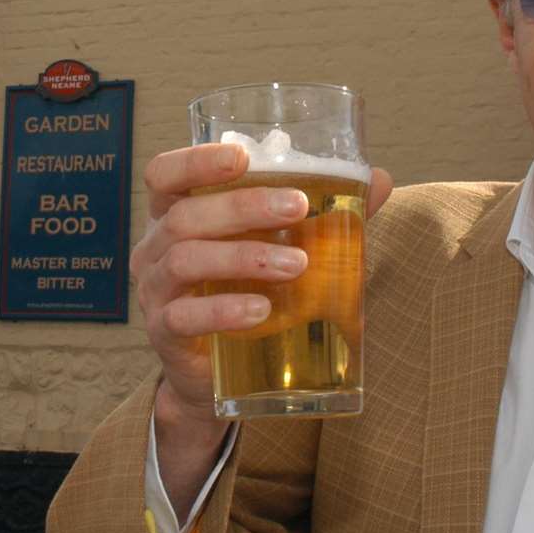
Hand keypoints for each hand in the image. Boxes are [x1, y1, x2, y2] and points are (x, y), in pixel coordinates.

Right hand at [133, 143, 392, 429]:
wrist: (218, 375)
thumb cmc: (245, 290)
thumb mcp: (278, 246)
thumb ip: (323, 213)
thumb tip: (378, 180)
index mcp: (176, 214)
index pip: (165, 175)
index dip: (196, 161)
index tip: (242, 157)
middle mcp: (155, 248)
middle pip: (185, 215)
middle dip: (243, 206)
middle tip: (298, 207)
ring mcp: (155, 292)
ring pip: (185, 260)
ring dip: (244, 257)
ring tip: (296, 265)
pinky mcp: (165, 334)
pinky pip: (184, 317)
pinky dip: (224, 311)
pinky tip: (261, 311)